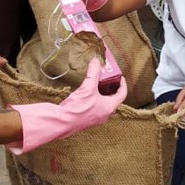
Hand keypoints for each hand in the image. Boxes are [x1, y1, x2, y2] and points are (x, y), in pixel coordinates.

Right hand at [8, 58, 127, 154]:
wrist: (62, 123)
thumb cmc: (78, 108)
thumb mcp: (88, 87)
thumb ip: (93, 72)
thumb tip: (96, 61)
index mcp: (110, 107)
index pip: (122, 94)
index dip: (122, 84)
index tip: (120, 76)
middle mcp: (105, 115)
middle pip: (113, 99)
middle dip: (111, 88)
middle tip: (107, 78)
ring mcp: (96, 118)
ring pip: (103, 104)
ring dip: (102, 93)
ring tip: (97, 83)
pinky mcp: (87, 119)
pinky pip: (95, 108)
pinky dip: (94, 99)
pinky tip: (87, 93)